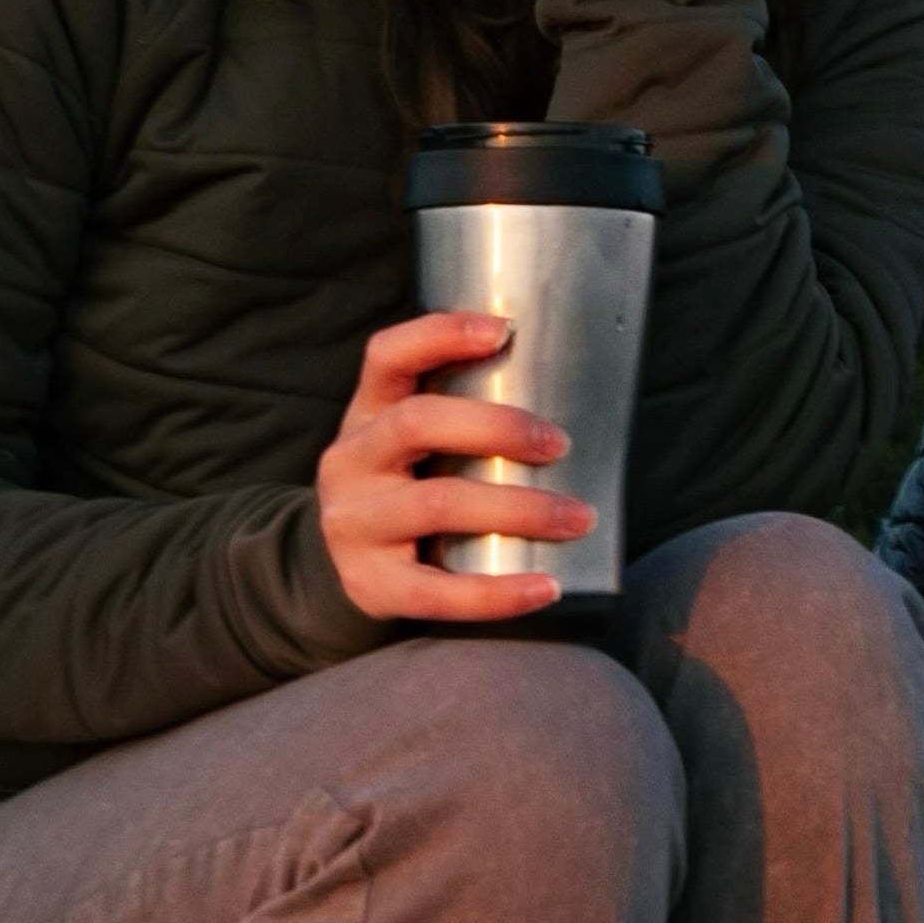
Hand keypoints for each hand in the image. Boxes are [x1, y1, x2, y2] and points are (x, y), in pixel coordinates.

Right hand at [316, 311, 592, 621]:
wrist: (346, 565)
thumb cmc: (409, 486)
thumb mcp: (414, 441)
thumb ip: (464, 412)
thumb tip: (576, 388)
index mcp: (367, 413)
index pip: (387, 356)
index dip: (439, 334)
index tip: (503, 330)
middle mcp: (350, 461)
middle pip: (417, 423)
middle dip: (498, 427)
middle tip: (559, 444)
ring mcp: (353, 524)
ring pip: (435, 504)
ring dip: (518, 508)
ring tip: (577, 518)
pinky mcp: (370, 584)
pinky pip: (435, 591)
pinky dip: (497, 593)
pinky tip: (546, 587)